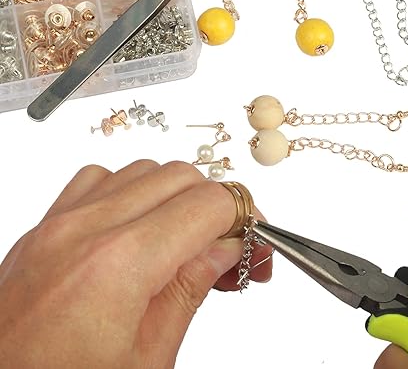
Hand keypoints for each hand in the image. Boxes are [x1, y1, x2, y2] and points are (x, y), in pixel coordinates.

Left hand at [0, 161, 271, 368]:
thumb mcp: (147, 360)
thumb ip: (191, 290)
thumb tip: (226, 248)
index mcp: (118, 266)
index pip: (207, 204)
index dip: (242, 215)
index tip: (252, 236)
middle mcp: (85, 230)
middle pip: (181, 176)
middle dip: (215, 205)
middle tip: (226, 245)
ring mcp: (59, 222)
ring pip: (144, 170)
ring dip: (175, 196)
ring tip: (185, 241)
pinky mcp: (43, 226)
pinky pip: (100, 179)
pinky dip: (131, 192)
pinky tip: (139, 227)